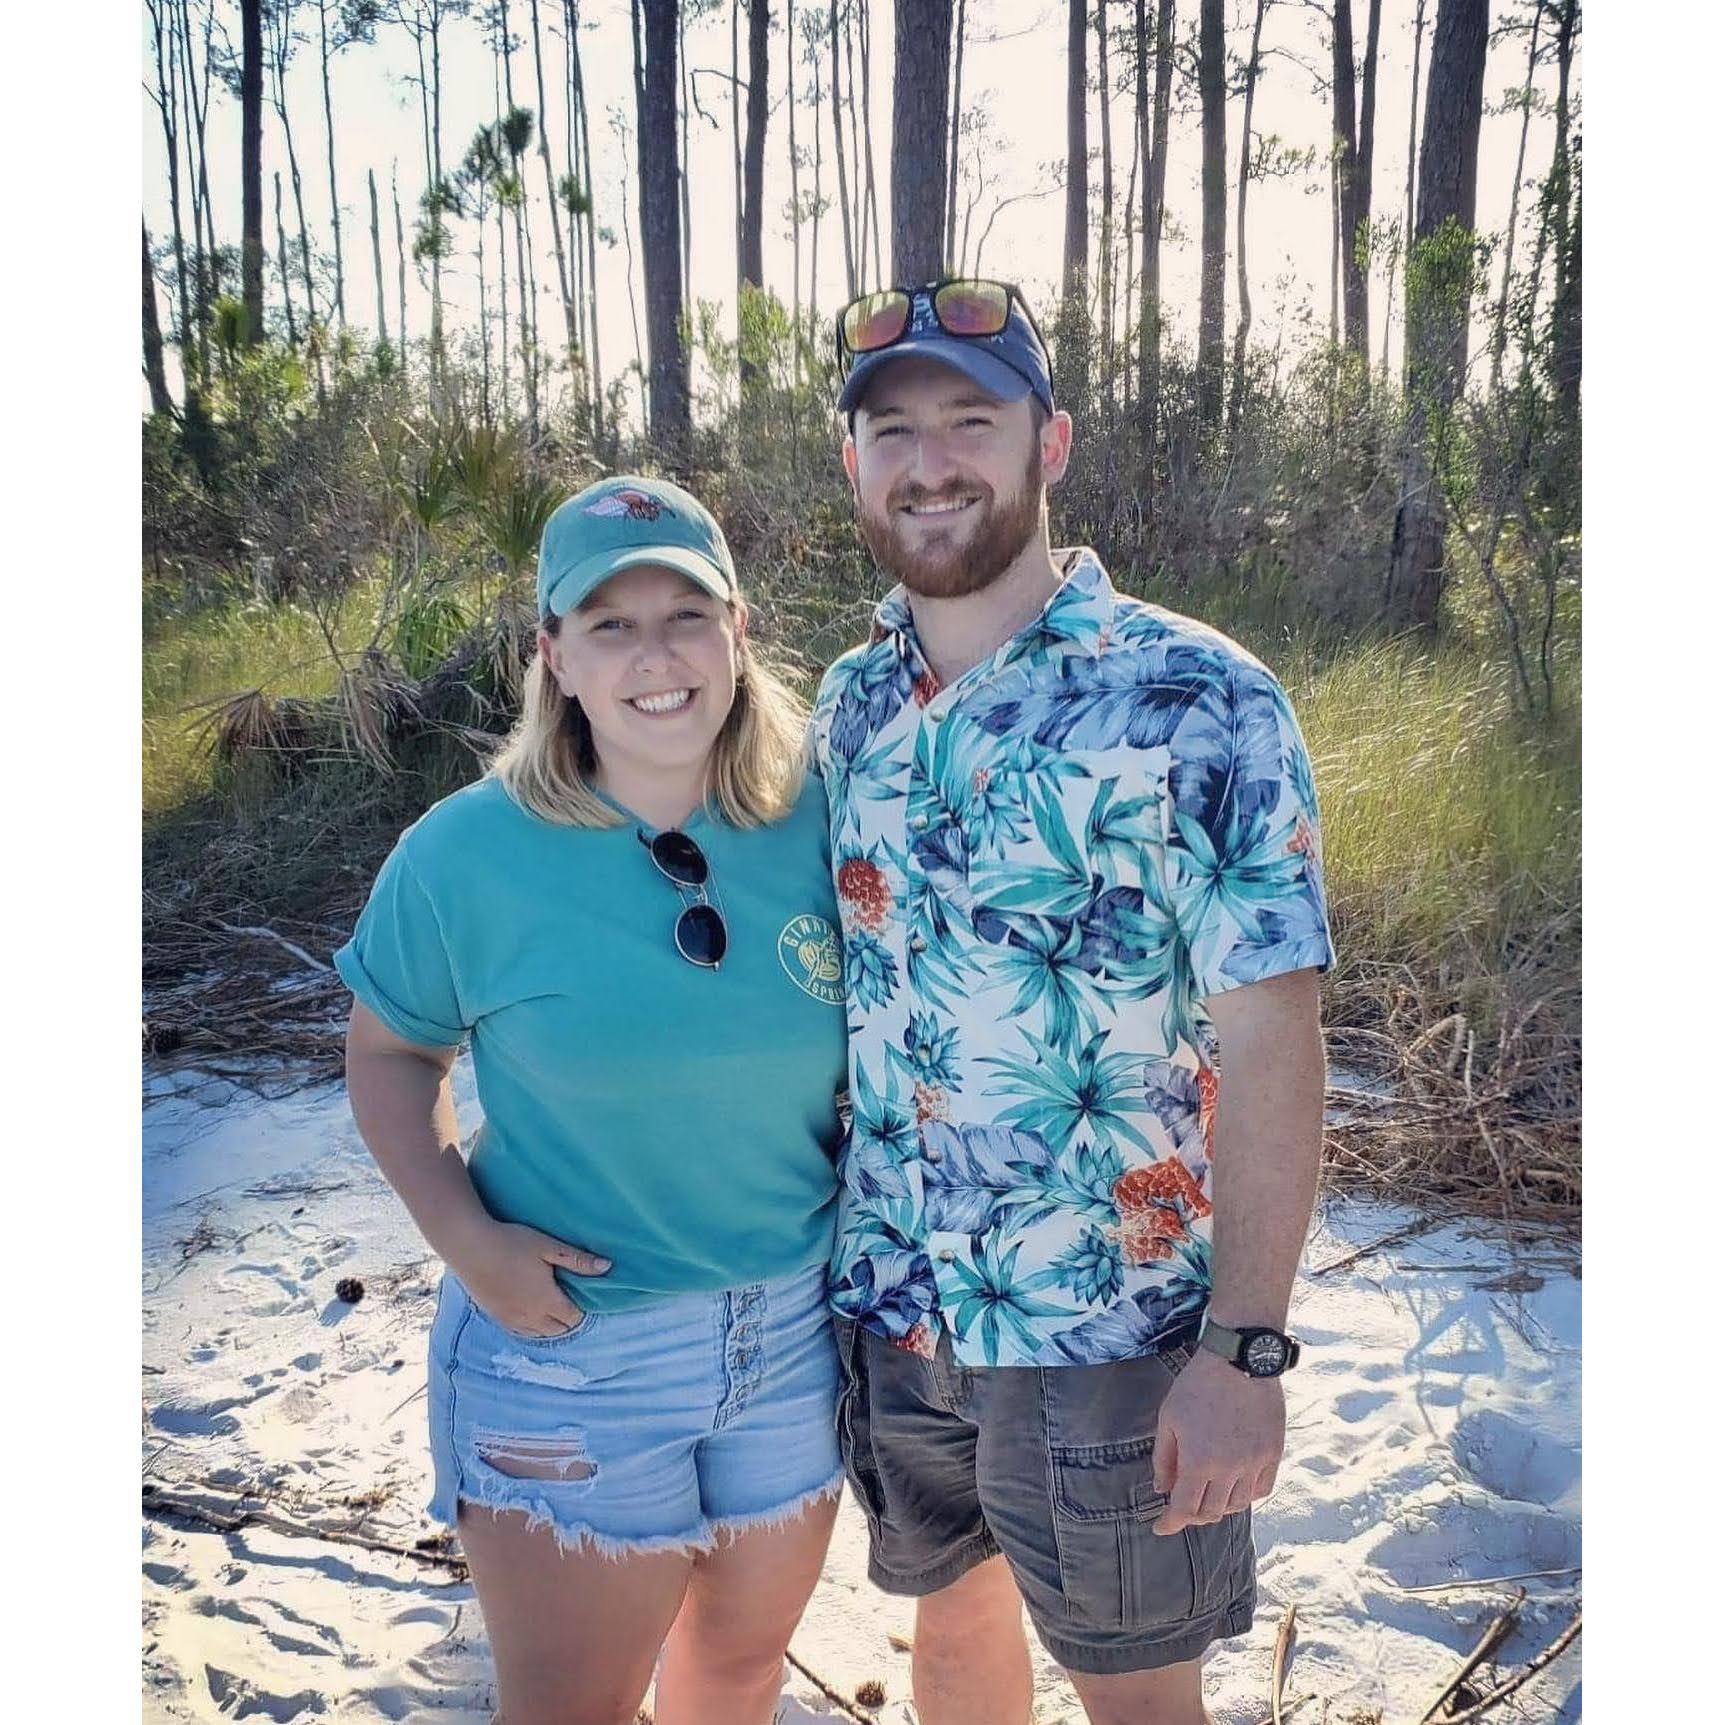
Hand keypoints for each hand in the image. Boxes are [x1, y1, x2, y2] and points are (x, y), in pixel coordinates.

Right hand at [446, 1218, 609, 1338]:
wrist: (471, 1247)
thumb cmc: (512, 1242)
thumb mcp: (549, 1247)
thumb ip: (578, 1260)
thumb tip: (607, 1267)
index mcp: (547, 1301)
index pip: (573, 1319)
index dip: (582, 1309)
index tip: (582, 1294)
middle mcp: (531, 1317)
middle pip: (557, 1330)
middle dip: (567, 1319)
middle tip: (569, 1299)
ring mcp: (511, 1319)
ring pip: (538, 1334)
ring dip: (549, 1325)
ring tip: (551, 1306)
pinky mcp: (495, 1316)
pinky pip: (519, 1332)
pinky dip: (530, 1327)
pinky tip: (530, 1312)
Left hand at [1151, 1348, 1284, 1535]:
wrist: (1239, 1360)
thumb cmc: (1198, 1385)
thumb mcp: (1169, 1418)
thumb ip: (1164, 1458)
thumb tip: (1162, 1488)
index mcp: (1199, 1462)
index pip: (1184, 1509)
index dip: (1171, 1523)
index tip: (1161, 1527)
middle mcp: (1229, 1470)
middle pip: (1211, 1512)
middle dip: (1193, 1514)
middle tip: (1183, 1505)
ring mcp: (1254, 1463)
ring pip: (1237, 1505)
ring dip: (1219, 1506)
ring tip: (1208, 1493)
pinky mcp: (1273, 1454)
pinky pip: (1261, 1489)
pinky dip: (1246, 1494)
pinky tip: (1235, 1485)